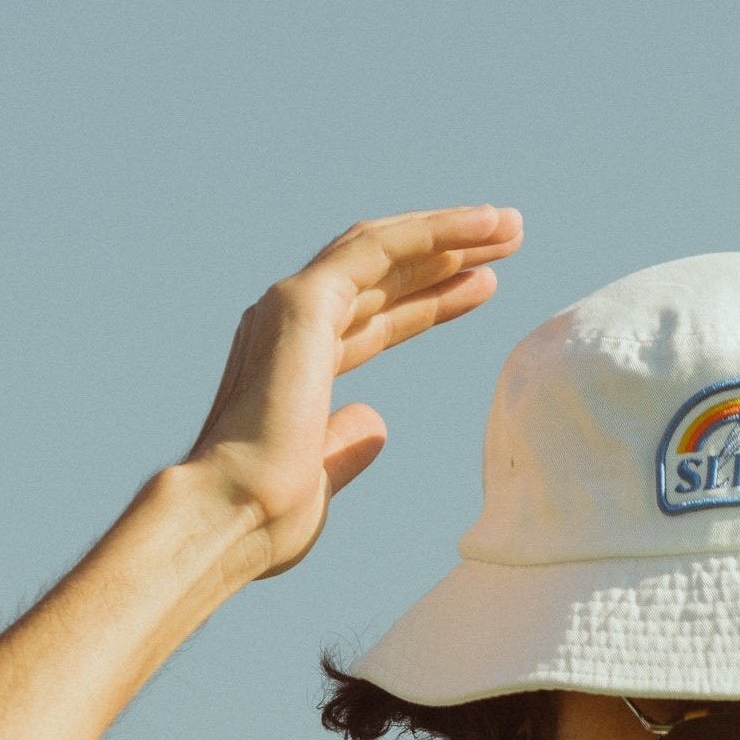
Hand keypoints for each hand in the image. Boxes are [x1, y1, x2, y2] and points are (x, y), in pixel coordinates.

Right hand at [185, 204, 522, 578]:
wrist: (231, 514)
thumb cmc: (268, 515)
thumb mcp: (323, 475)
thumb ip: (346, 444)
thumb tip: (373, 422)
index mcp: (296, 365)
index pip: (375, 319)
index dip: (429, 301)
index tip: (480, 286)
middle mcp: (290, 326)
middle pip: (383, 278)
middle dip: (445, 256)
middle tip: (506, 238)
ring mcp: (293, 307)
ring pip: (382, 252)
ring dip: (447, 234)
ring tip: (508, 224)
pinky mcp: (303, 300)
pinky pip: (378, 249)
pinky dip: (432, 231)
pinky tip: (482, 224)